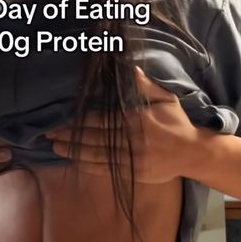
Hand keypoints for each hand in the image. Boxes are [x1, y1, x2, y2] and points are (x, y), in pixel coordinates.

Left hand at [45, 66, 200, 182]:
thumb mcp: (166, 97)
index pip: (100, 120)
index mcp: (135, 120)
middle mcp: (130, 140)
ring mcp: (130, 159)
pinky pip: (105, 170)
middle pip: (92, 137)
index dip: (79, 121)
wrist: (192, 152)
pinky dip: (88, 166)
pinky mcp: (132, 173)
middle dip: (69, 136)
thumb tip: (129, 68)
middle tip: (48, 134)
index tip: (62, 119)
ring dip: (73, 152)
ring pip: (95, 155)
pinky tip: (74, 162)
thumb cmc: (177, 122)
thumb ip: (145, 85)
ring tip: (54, 147)